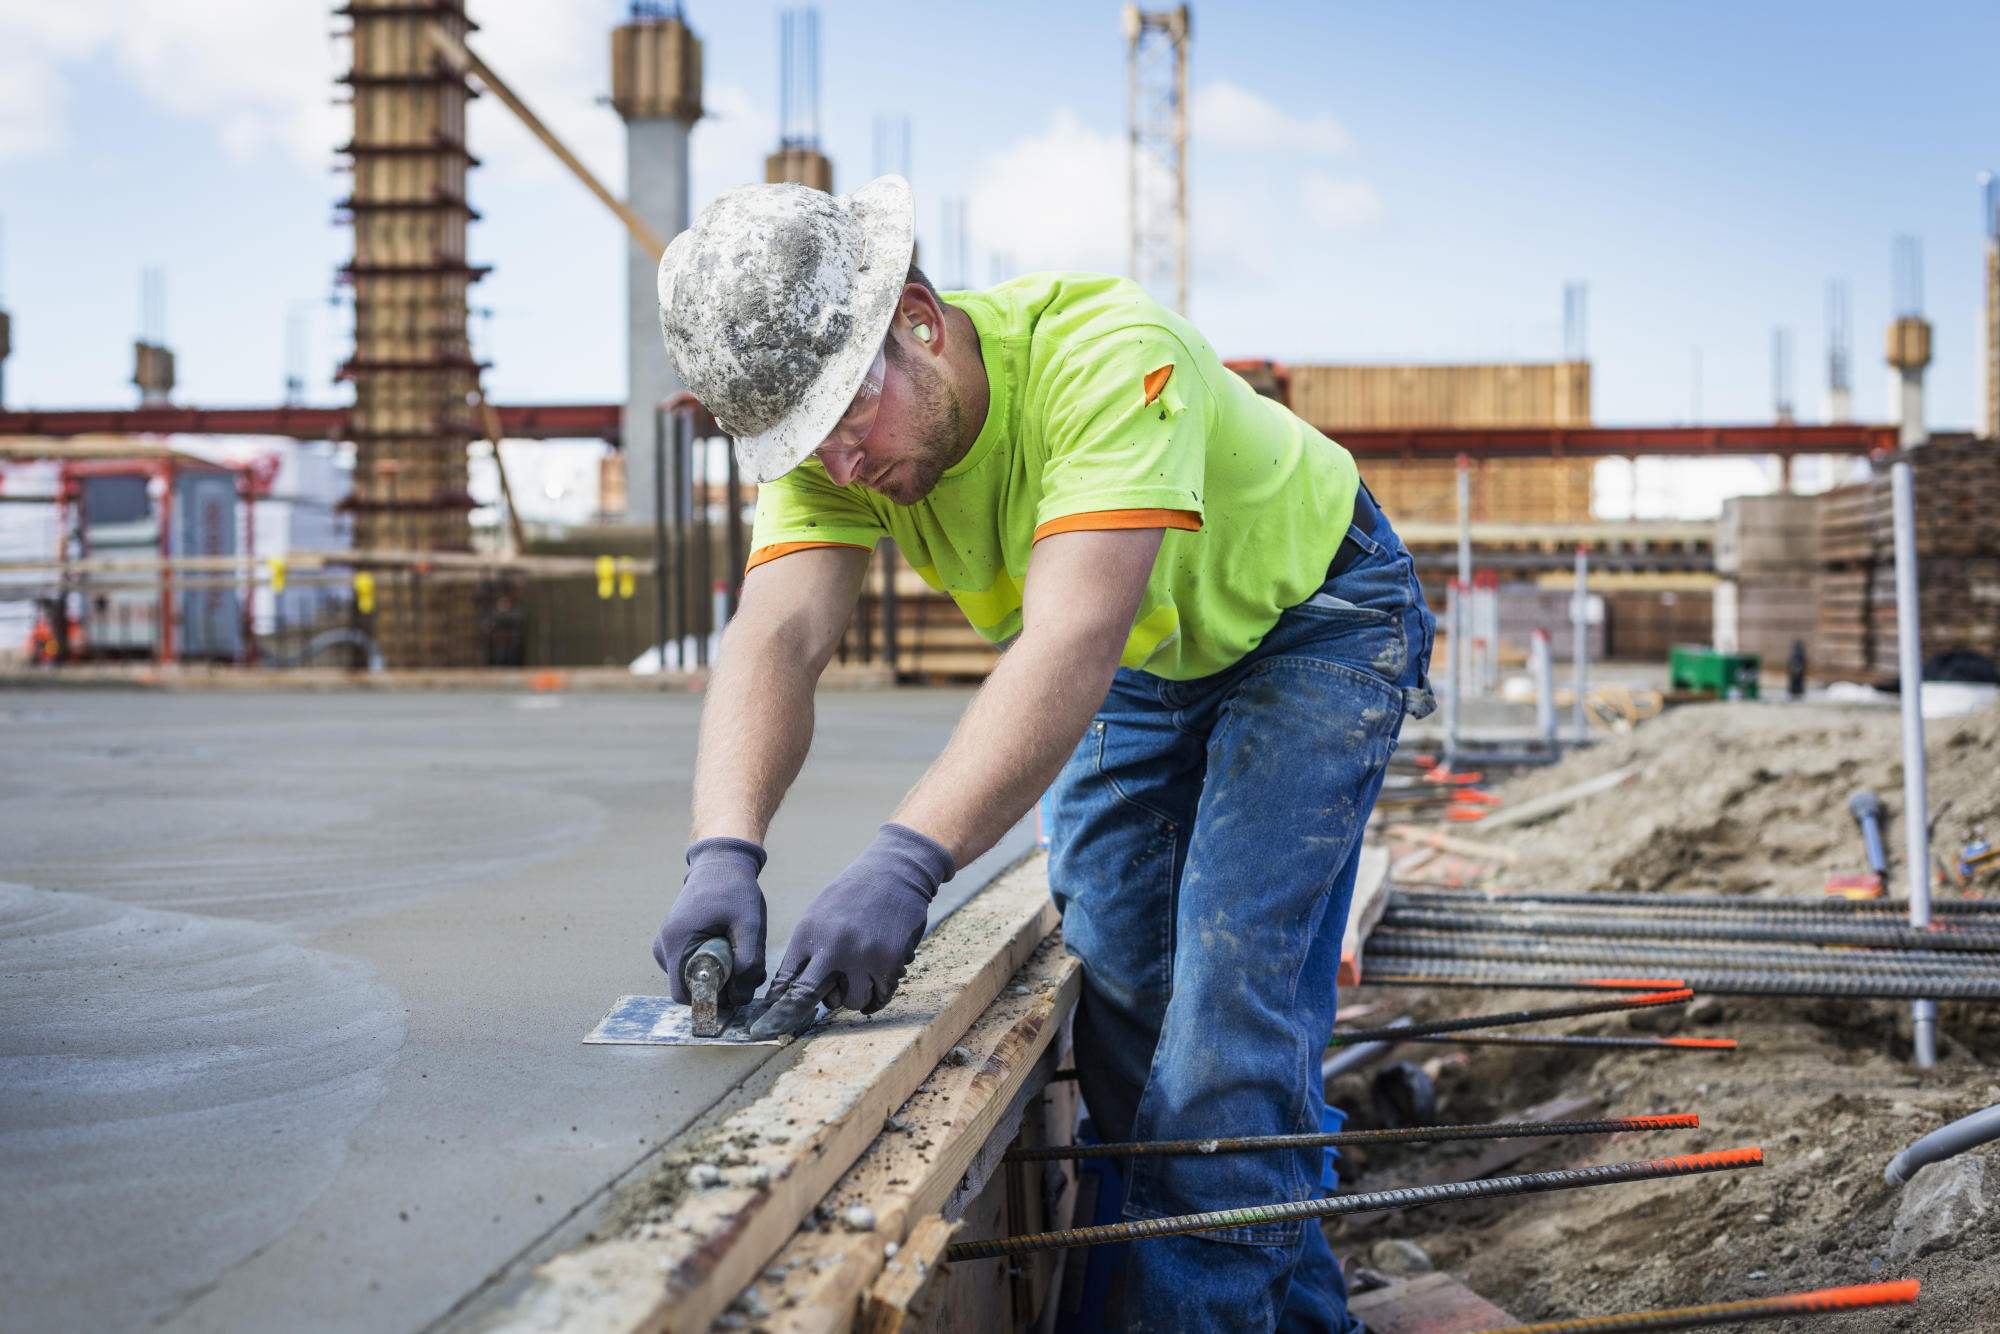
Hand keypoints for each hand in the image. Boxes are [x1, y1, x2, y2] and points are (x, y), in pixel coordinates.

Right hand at [653, 837, 768, 1006]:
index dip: (709, 999)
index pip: (683, 994)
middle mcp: (664, 945)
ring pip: (691, 978)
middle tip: (747, 970)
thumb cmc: (734, 889)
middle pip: (689, 988)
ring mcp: (666, 944)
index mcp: (676, 940)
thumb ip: (748, 960)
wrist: (720, 863)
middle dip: (720, 987)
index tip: (734, 990)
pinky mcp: (674, 942)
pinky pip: (691, 966)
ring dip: (719, 975)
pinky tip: (730, 948)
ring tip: (740, 952)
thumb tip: (740, 997)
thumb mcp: (750, 923)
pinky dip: (712, 965)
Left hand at [747, 823, 955, 1038]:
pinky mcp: (889, 961)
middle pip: (806, 998)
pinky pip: (879, 996)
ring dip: (851, 997)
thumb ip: (807, 949)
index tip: (760, 1028)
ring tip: (856, 979)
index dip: (772, 1008)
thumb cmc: (854, 894)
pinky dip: (877, 994)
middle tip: (783, 1026)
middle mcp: (832, 947)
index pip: (785, 981)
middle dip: (794, 1015)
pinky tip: (877, 981)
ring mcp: (862, 956)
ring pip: (848, 1003)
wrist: (895, 871)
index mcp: (809, 933)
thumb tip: (790, 989)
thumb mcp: (819, 914)